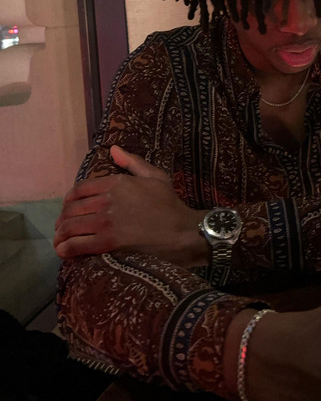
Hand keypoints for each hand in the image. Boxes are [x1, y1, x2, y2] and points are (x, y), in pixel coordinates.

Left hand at [54, 145, 205, 266]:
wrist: (181, 230)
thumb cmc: (169, 204)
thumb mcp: (155, 176)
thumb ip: (133, 162)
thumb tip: (113, 149)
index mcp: (116, 182)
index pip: (79, 189)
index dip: (70, 199)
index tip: (70, 208)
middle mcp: (107, 200)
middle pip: (71, 209)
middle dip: (63, 219)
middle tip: (63, 227)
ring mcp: (105, 221)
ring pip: (70, 226)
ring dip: (61, 234)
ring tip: (61, 240)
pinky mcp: (107, 242)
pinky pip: (77, 244)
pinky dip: (66, 248)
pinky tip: (64, 251)